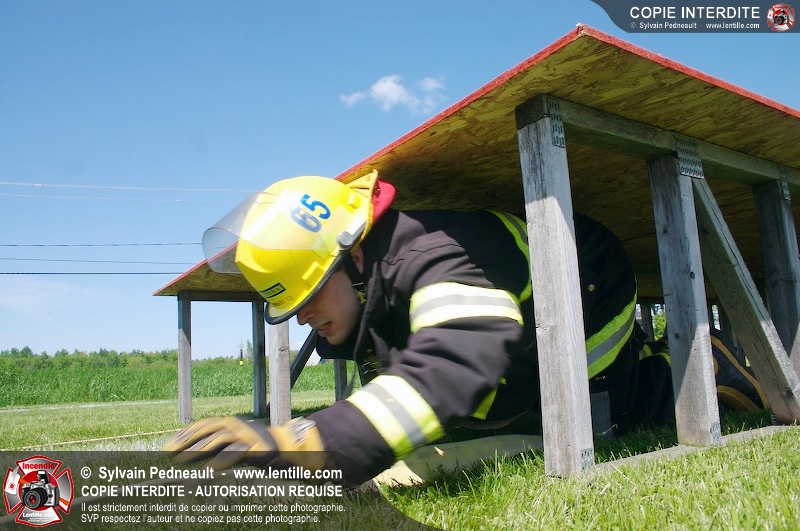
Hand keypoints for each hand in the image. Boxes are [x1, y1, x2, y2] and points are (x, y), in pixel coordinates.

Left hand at [164, 416, 325, 470]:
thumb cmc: (268, 452)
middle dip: (185, 439)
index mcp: (232, 427)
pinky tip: (211, 469)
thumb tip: (201, 458)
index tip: (168, 445)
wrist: (298, 447)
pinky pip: (238, 452)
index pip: (204, 426)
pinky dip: (224, 459)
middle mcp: (238, 427)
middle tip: (166, 451)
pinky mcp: (257, 448)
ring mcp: (248, 436)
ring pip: (219, 438)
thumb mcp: (242, 449)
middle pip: (207, 429)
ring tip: (181, 459)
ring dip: (199, 449)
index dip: (185, 434)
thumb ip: (224, 451)